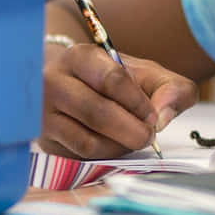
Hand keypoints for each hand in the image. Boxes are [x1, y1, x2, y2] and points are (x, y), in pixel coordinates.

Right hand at [40, 43, 197, 159]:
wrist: (71, 86)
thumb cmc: (112, 80)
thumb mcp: (146, 74)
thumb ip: (171, 88)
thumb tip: (163, 116)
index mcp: (80, 57)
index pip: (112, 80)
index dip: (139, 103)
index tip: (154, 116)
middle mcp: (53, 82)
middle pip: (97, 113)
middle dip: (132, 131)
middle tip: (148, 136)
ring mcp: (43, 113)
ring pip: (87, 141)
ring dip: (119, 147)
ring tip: (131, 140)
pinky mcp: (44, 140)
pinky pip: (79, 157)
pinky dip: (104, 156)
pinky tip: (112, 145)